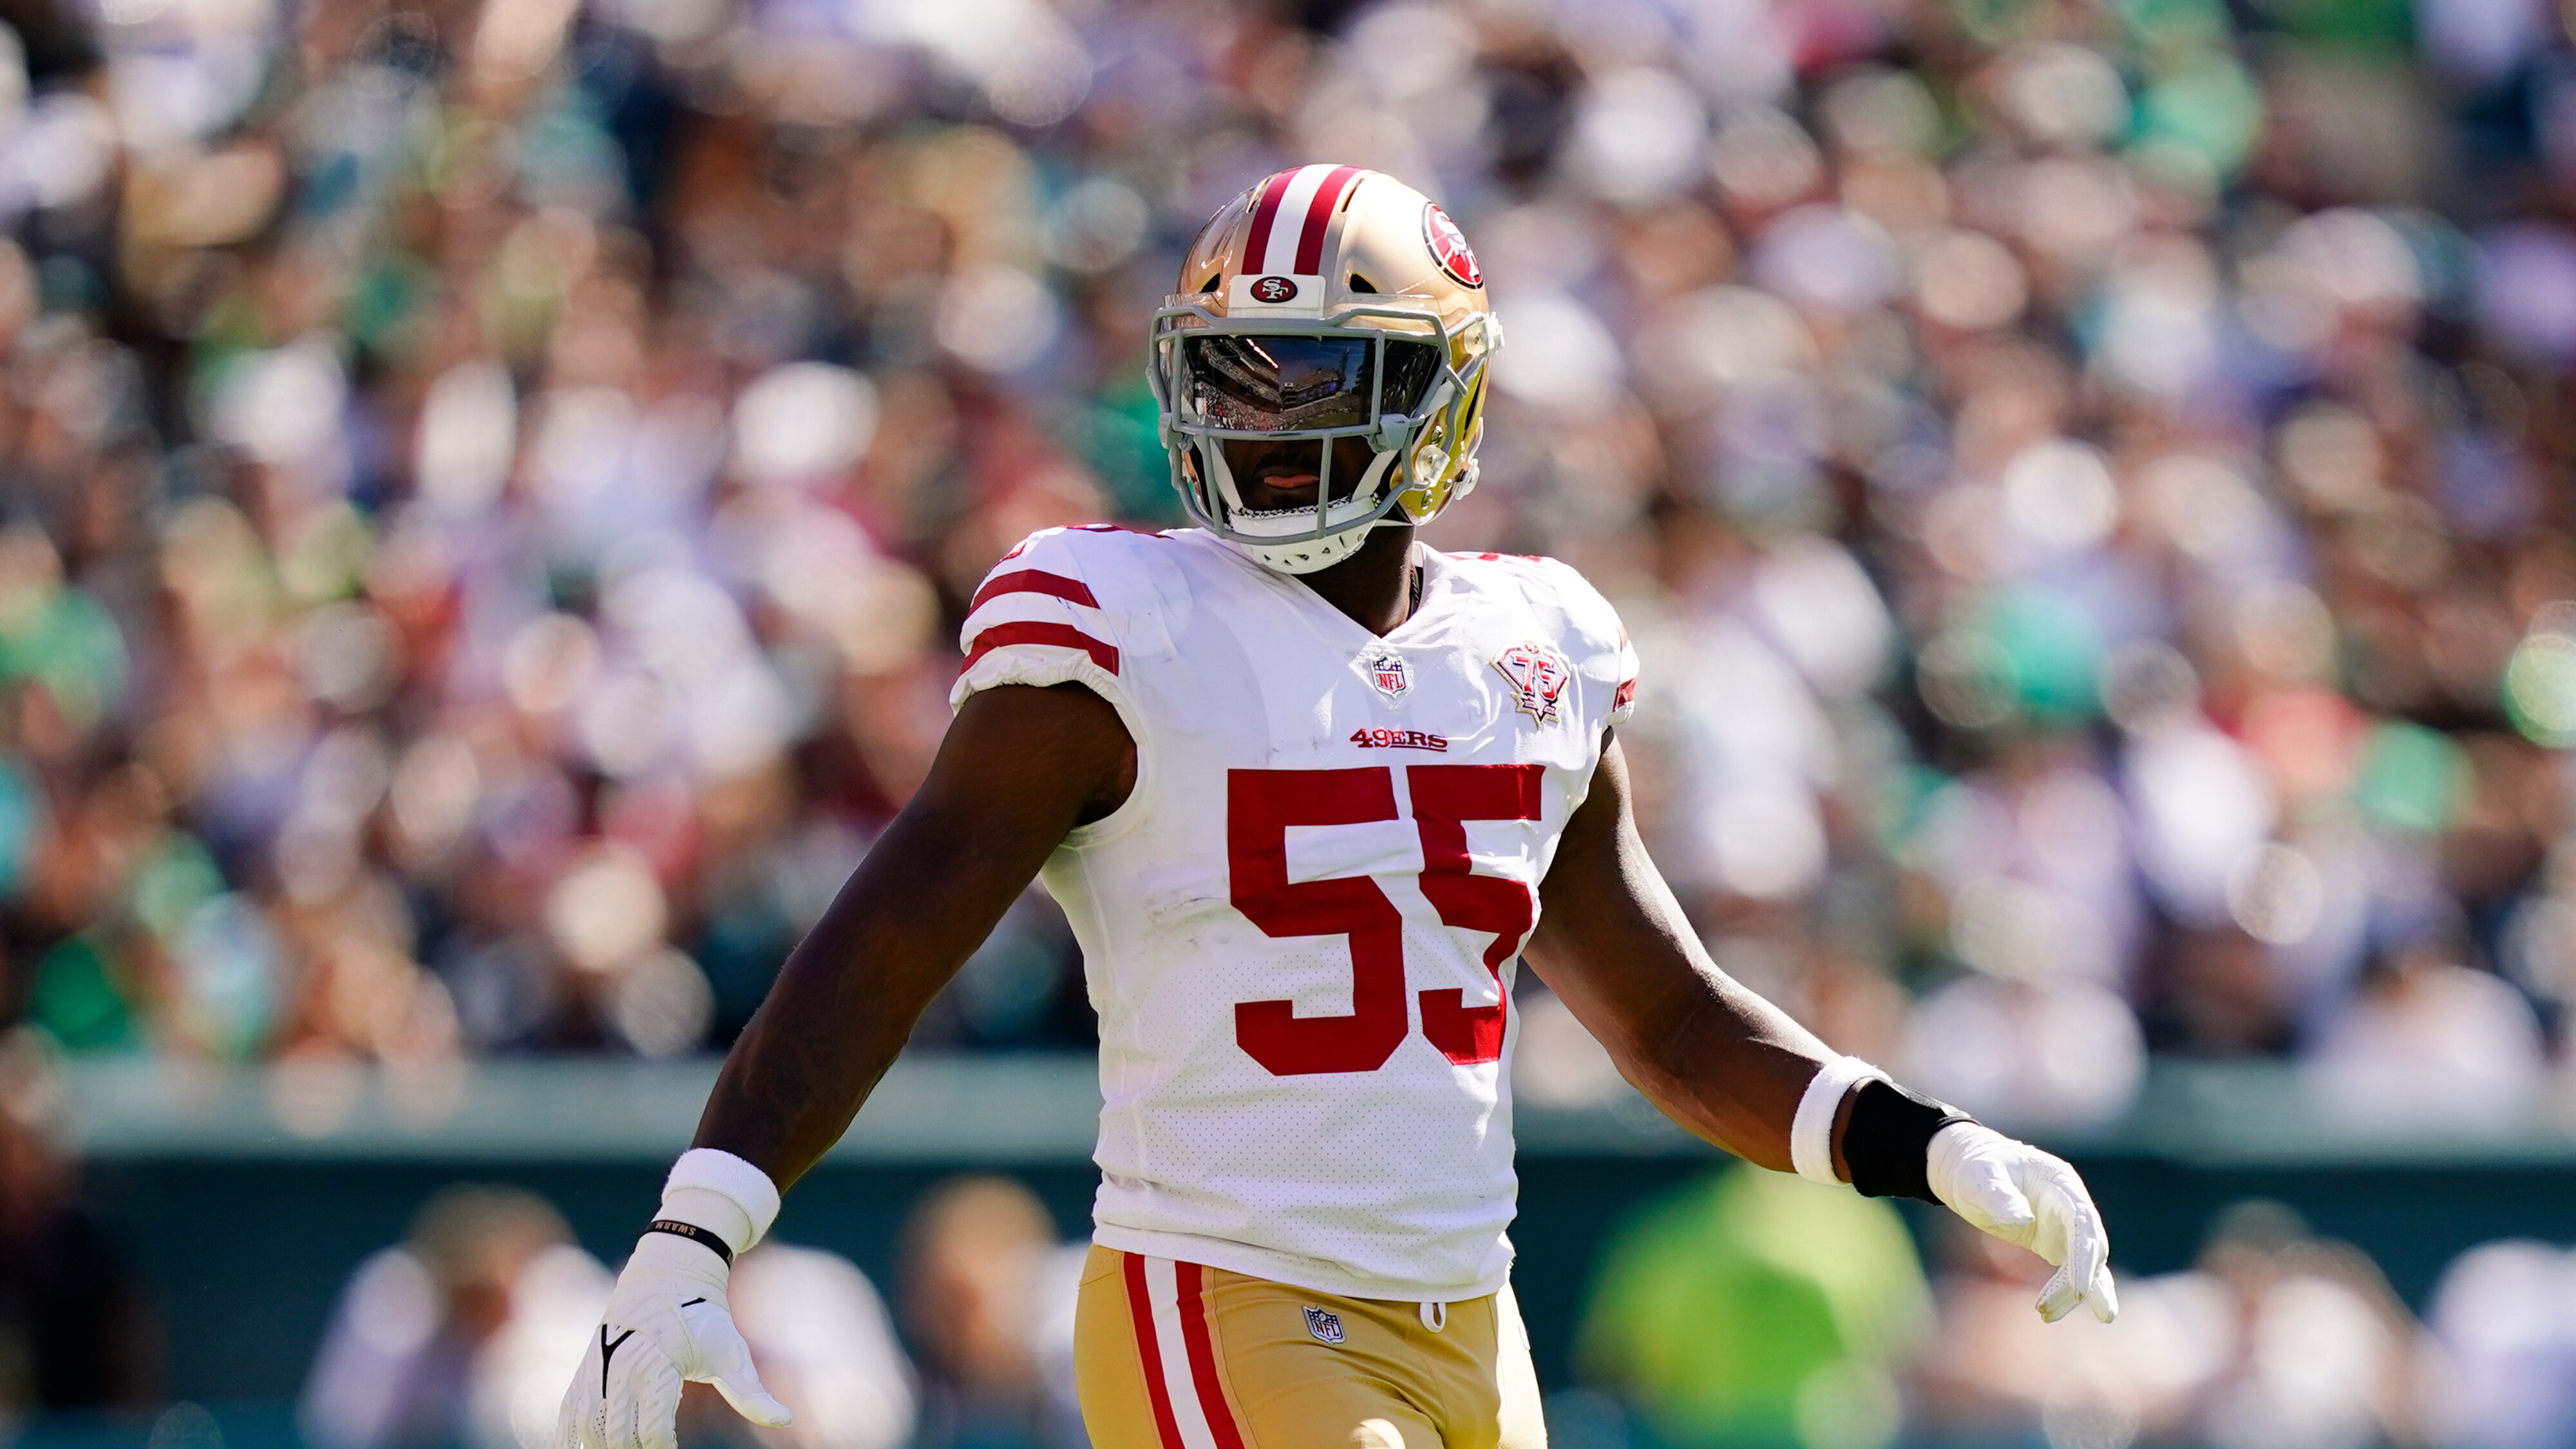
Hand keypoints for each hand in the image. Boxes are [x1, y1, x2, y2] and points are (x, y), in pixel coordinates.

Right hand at [559, 1232, 791, 1448]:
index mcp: (656, 1366)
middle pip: (618, 1436)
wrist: (665, 1277)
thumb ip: (750, 1392)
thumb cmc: (702, 1316)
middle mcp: (619, 1370)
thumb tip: (784, 1419)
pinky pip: (568, 1417)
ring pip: (588, 1431)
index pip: (653, 1430)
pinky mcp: (584, 1374)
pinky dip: (572, 1441)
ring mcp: (597, 1372)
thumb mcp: (730, 1350)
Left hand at [1926, 1122, 2118, 1324]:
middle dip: (2088, 1277)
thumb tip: (2023, 1220)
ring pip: (2086, 1264)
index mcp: (2060, 1182)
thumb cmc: (1975, 1169)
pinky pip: (2070, 1272)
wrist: (1967, 1170)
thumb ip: (1998, 1195)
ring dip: (2073, 1292)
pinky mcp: (2055, 1243)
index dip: (2084, 1254)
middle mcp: (2071, 1204)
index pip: (2082, 1220)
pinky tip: (2049, 1313)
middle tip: (2076, 1300)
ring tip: (2047, 1315)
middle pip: (2090, 1245)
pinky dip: (2063, 1292)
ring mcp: (2066, 1226)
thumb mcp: (1979, 1177)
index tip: (2079, 1286)